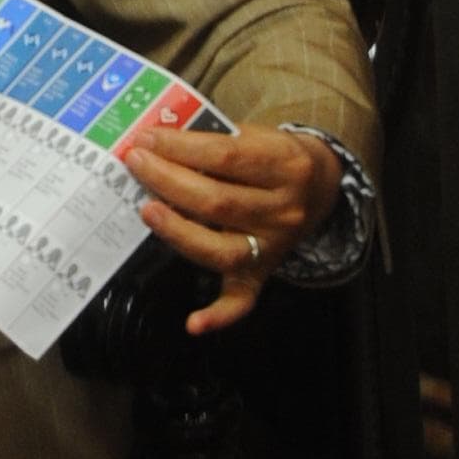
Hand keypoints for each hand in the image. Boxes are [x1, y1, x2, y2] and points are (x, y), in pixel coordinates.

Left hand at [120, 122, 342, 335]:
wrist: (322, 185)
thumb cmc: (275, 156)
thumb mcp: (259, 135)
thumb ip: (216, 140)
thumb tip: (159, 142)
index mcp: (285, 166)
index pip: (226, 156)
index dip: (180, 147)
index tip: (146, 137)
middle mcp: (283, 211)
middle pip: (218, 202)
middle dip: (168, 181)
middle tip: (136, 163)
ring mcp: (273, 247)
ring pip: (221, 249)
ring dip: (178, 231)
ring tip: (147, 209)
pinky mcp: (263, 273)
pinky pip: (242, 300)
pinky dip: (219, 315)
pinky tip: (193, 323)